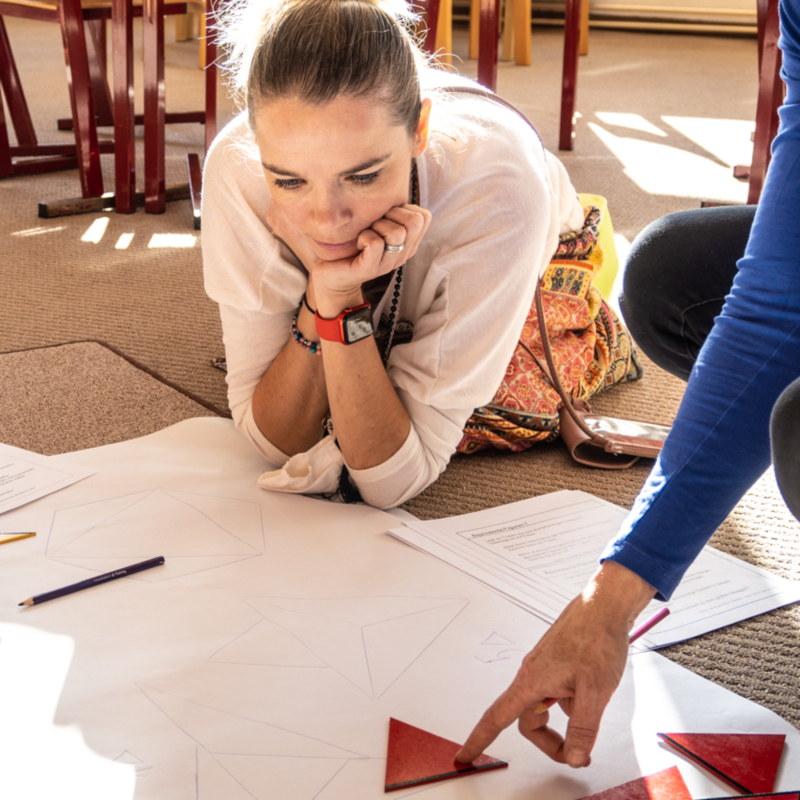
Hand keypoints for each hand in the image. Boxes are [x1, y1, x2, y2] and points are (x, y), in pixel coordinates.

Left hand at [311, 204, 431, 316]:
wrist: (333, 277)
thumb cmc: (353, 245)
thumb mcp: (377, 225)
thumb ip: (390, 212)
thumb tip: (394, 188)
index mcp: (408, 244)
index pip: (424, 216)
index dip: (405, 208)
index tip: (386, 216)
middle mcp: (403, 254)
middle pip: (414, 221)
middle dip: (392, 214)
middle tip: (374, 224)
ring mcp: (387, 264)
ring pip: (396, 232)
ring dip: (376, 225)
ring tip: (365, 233)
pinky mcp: (369, 269)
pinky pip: (375, 243)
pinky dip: (363, 237)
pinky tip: (357, 243)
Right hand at [455, 562, 656, 767]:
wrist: (604, 607)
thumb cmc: (596, 639)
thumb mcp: (595, 691)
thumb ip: (582, 728)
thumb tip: (574, 758)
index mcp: (531, 681)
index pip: (497, 718)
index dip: (478, 739)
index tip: (464, 756)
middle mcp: (532, 675)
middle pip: (527, 720)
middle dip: (549, 742)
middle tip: (578, 753)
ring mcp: (543, 668)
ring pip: (543, 707)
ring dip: (562, 722)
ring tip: (591, 711)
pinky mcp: (555, 664)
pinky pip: (554, 693)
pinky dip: (570, 704)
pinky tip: (591, 690)